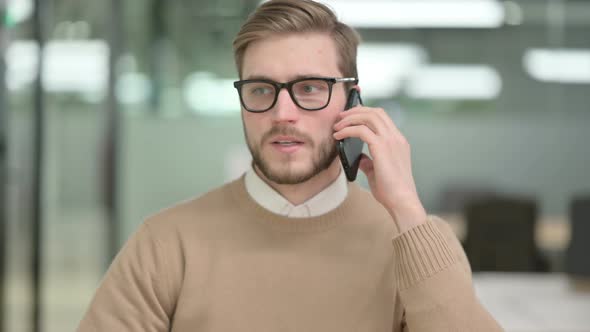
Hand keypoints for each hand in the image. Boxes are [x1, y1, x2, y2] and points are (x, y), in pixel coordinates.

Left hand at [333, 105, 426, 232]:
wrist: (402, 201)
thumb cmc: (392, 191)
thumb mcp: (378, 172)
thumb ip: (369, 162)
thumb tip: (359, 158)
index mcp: (398, 141)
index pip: (382, 117)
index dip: (365, 112)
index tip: (350, 115)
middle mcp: (396, 138)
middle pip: (375, 112)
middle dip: (355, 111)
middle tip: (340, 117)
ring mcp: (391, 141)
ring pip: (369, 116)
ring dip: (350, 118)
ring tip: (337, 126)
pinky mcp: (382, 147)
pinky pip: (361, 130)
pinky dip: (347, 130)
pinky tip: (338, 136)